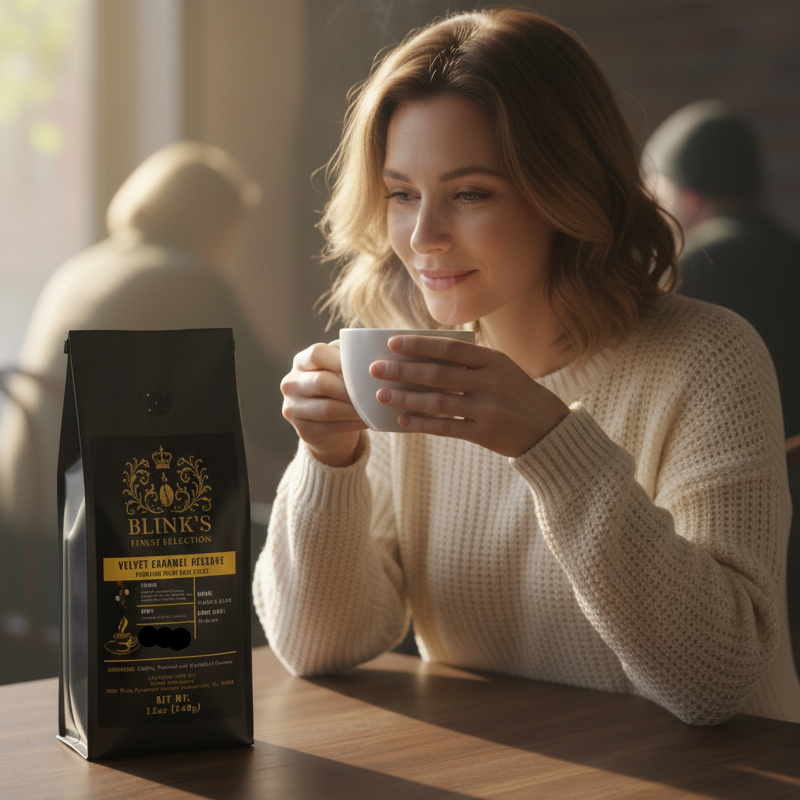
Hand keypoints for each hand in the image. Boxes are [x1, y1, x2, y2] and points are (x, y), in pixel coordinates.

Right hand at [281, 342, 366, 466]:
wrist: (327, 423)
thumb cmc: (339, 386)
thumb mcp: (340, 369)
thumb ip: (350, 359)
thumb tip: (376, 356)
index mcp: (301, 361)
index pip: (317, 354)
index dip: (342, 360)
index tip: (368, 366)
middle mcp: (291, 383)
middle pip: (322, 382)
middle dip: (352, 388)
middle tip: (376, 390)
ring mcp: (293, 408)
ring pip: (328, 408)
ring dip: (355, 408)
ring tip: (375, 407)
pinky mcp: (303, 430)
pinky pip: (332, 427)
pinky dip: (354, 423)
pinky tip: (369, 420)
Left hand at [369, 335, 568, 457]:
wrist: (549, 429)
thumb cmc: (515, 394)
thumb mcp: (501, 369)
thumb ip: (469, 362)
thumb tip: (421, 354)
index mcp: (494, 360)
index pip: (450, 348)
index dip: (419, 344)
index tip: (391, 343)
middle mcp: (492, 382)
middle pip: (439, 374)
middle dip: (403, 370)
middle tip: (376, 369)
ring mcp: (489, 410)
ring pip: (439, 402)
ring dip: (406, 397)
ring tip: (381, 395)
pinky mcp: (486, 435)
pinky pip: (447, 428)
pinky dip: (422, 423)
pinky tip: (402, 419)